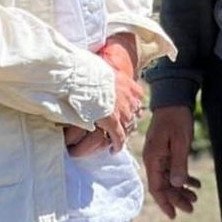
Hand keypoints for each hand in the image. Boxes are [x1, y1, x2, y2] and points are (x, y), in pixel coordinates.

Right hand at [68, 36, 143, 156]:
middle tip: (121, 127)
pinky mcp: (113, 123)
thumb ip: (113, 78)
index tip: (127, 112)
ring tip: (114, 138)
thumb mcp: (108, 71)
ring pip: (127, 127)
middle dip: (127, 121)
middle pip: (133, 115)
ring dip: (122, 133)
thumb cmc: (91, 71)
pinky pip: (118, 138)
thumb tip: (109, 76)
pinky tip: (113, 150)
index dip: (131, 108)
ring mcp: (123, 112)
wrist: (84, 77)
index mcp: (131, 87)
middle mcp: (131, 100)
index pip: (137, 102)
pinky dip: (117, 145)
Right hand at [143, 105, 200, 218]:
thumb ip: (178, 163)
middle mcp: (153, 158)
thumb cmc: (176, 117)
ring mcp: (159, 154)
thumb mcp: (180, 141)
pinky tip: (194, 183)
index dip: (165, 202)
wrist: (173, 97)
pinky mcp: (166, 149)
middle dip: (176, 197)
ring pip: (169, 178)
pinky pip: (173, 168)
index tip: (174, 215)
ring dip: (181, 188)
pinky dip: (183, 176)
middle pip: (163, 184)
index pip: (156, 187)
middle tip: (192, 206)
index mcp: (153, 158)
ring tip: (195, 197)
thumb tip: (177, 185)